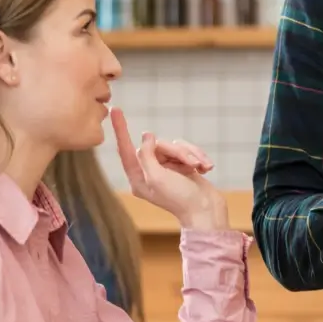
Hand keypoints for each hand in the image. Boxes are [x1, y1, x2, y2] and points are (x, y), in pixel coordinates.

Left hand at [111, 108, 226, 230]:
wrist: (206, 211)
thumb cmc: (180, 199)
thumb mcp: (157, 177)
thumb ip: (147, 155)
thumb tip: (146, 136)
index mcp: (138, 177)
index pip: (125, 149)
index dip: (120, 129)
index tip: (115, 110)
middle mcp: (150, 172)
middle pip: (159, 146)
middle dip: (179, 152)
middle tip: (192, 164)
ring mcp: (167, 169)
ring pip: (176, 147)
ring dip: (191, 155)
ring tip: (201, 167)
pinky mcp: (183, 167)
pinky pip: (188, 151)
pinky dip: (199, 157)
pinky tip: (206, 168)